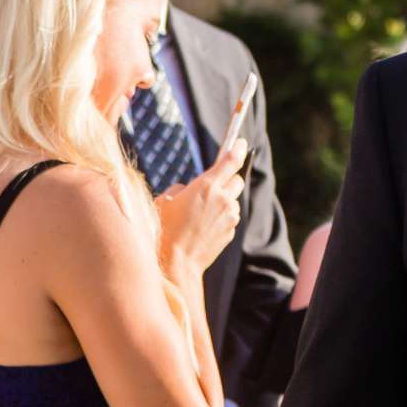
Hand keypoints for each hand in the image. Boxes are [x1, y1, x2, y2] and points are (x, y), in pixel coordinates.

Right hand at [156, 138, 245, 273]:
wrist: (175, 262)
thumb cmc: (164, 229)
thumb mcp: (164, 201)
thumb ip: (182, 190)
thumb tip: (191, 190)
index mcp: (206, 187)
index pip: (230, 161)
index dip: (238, 149)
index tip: (242, 143)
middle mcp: (223, 200)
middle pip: (236, 181)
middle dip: (227, 180)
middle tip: (212, 186)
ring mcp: (230, 217)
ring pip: (232, 202)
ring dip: (221, 202)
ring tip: (199, 215)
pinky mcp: (231, 231)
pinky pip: (228, 218)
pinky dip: (219, 218)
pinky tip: (201, 228)